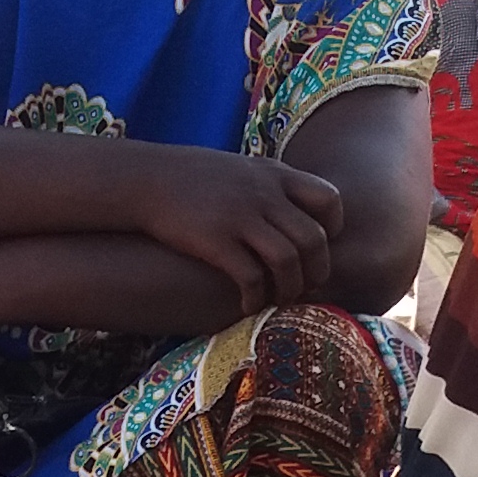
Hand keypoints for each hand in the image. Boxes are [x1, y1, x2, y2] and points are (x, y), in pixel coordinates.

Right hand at [133, 147, 344, 310]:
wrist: (145, 178)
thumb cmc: (193, 179)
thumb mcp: (240, 169)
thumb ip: (270, 187)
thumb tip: (294, 212)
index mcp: (274, 174)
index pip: (329, 199)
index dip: (331, 229)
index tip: (318, 247)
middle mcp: (263, 194)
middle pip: (314, 239)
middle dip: (317, 271)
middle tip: (306, 287)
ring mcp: (240, 217)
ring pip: (288, 261)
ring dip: (290, 289)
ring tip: (279, 300)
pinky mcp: (216, 241)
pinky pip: (252, 278)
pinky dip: (256, 299)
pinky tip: (249, 307)